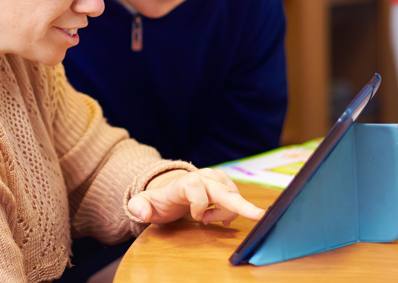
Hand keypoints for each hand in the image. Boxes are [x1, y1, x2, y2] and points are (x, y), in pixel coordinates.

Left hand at [127, 168, 264, 226]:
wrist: (169, 189)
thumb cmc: (159, 200)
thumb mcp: (144, 204)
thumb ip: (138, 206)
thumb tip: (142, 213)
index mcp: (182, 183)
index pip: (195, 186)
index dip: (199, 204)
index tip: (197, 218)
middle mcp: (202, 177)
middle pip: (223, 189)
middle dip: (240, 203)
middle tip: (258, 216)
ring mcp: (214, 179)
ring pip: (231, 196)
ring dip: (224, 212)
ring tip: (206, 220)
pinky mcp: (223, 184)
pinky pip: (235, 197)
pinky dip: (231, 210)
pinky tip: (219, 218)